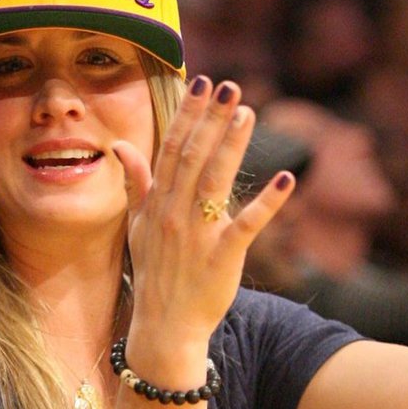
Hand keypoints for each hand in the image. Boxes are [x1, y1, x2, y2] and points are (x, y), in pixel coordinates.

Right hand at [112, 76, 294, 377]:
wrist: (164, 327)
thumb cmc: (155, 274)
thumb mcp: (138, 227)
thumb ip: (135, 184)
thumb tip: (120, 145)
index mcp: (158, 203)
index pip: (172, 148)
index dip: (188, 114)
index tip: (202, 82)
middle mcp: (175, 214)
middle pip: (195, 157)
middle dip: (212, 120)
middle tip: (230, 87)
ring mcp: (199, 235)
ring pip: (216, 182)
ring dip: (233, 146)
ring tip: (249, 113)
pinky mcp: (223, 257)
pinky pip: (247, 225)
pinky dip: (267, 203)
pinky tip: (287, 179)